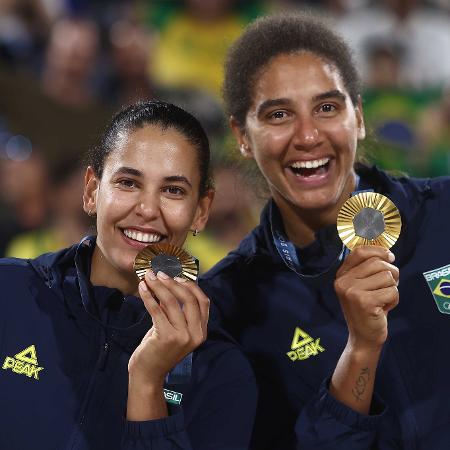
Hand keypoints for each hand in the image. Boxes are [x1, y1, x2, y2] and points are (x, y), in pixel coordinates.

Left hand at [128, 270, 209, 386]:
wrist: (148, 375)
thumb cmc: (160, 349)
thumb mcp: (175, 329)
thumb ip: (177, 311)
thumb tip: (170, 284)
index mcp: (201, 331)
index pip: (203, 301)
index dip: (191, 285)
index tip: (178, 276)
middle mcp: (195, 334)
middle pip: (189, 299)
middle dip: (173, 282)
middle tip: (160, 273)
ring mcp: (182, 336)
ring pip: (171, 302)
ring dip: (158, 286)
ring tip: (148, 277)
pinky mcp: (166, 337)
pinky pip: (157, 310)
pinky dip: (148, 296)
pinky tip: (142, 288)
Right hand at [334, 245, 398, 350]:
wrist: (363, 337)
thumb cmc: (368, 308)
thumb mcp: (362, 285)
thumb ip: (369, 268)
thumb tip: (388, 254)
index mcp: (341, 275)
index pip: (360, 251)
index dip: (378, 250)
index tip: (390, 257)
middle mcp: (342, 281)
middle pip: (377, 263)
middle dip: (392, 273)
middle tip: (389, 286)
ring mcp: (351, 291)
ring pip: (387, 276)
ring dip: (392, 288)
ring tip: (383, 299)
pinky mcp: (364, 302)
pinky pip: (392, 291)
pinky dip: (394, 300)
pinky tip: (384, 308)